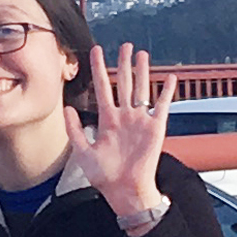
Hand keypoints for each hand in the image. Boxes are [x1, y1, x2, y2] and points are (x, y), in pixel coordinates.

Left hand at [65, 44, 177, 221]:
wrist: (125, 191)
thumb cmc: (105, 176)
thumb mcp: (84, 153)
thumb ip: (75, 130)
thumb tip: (67, 108)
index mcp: (107, 120)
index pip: (102, 88)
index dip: (99, 69)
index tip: (96, 51)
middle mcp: (124, 116)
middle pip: (123, 83)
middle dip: (123, 64)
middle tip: (124, 45)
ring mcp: (140, 120)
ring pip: (141, 89)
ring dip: (142, 71)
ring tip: (141, 54)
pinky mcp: (156, 128)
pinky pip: (162, 105)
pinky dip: (166, 91)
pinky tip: (170, 77)